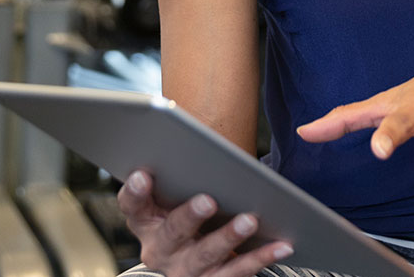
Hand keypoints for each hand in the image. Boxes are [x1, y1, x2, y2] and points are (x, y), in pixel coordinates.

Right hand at [117, 169, 292, 276]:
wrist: (196, 263)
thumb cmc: (188, 216)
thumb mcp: (175, 198)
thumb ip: (182, 177)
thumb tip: (206, 148)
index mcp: (146, 221)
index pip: (132, 206)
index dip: (135, 192)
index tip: (143, 175)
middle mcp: (160, 249)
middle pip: (172, 233)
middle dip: (189, 216)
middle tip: (208, 200)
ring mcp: (185, 270)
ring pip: (205, 256)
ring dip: (228, 238)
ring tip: (249, 221)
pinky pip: (236, 272)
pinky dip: (260, 258)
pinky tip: (281, 245)